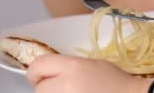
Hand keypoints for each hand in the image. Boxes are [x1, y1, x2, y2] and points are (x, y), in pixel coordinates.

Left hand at [26, 54, 149, 92]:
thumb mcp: (92, 64)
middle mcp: (66, 86)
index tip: (40, 76)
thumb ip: (68, 67)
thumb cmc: (116, 82)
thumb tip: (49, 74)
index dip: (37, 72)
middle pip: (40, 89)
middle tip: (60, 89)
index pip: (38, 66)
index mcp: (72, 67)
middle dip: (47, 89)